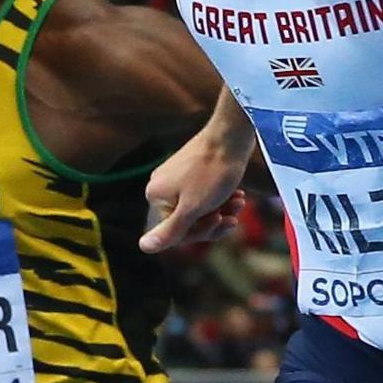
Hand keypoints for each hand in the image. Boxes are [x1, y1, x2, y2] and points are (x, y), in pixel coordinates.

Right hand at [137, 120, 254, 255]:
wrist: (232, 136)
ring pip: (200, 209)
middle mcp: (162, 187)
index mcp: (156, 196)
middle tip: (234, 215)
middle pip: (188, 221)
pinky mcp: (193, 171)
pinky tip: (238, 195)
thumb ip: (169, 230)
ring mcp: (177, 178)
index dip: (202, 232)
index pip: (177, 231)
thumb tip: (143, 247)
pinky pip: (206, 195)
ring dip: (222, 210)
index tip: (222, 221)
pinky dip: (222, 199)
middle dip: (214, 221)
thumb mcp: (192, 208)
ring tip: (240, 202)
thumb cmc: (213, 172)